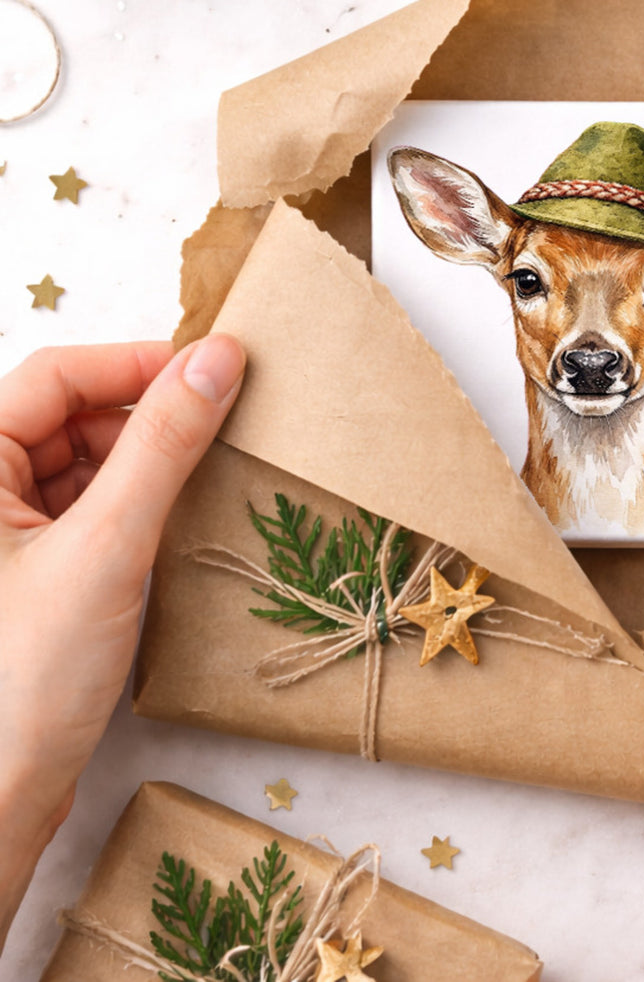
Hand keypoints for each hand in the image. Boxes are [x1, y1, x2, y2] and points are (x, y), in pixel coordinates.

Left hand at [0, 337, 244, 948]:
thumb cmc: (23, 679)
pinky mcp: (35, 571)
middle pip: (71, 415)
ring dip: (148, 459)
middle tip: (226, 419)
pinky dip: (139, 503)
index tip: (216, 367)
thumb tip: (218, 359)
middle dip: (147, 413)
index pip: (55, 376)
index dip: (136, 362)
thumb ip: (164, 444)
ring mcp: (6, 535)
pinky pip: (92, 508)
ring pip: (86, 462)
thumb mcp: (107, 546)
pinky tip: (181, 517)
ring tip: (212, 469)